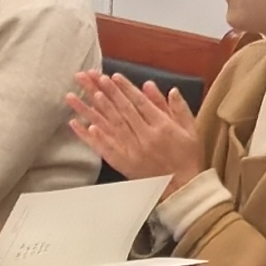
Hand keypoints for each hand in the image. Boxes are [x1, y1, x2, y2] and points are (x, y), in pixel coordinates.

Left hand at [64, 68, 203, 184]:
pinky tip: (78, 124)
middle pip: (120, 110)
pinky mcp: (122, 163)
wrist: (182, 189)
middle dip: (103, 92)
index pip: (138, 103)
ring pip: (107, 125)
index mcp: (161, 126)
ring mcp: (131, 150)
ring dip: (90, 109)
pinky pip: (103, 148)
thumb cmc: (187, 157)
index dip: (124, 88)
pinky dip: (90, 136)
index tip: (112, 76)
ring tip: (74, 95)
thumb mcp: (190, 130)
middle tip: (88, 77)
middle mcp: (144, 136)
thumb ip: (178, 109)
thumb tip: (168, 89)